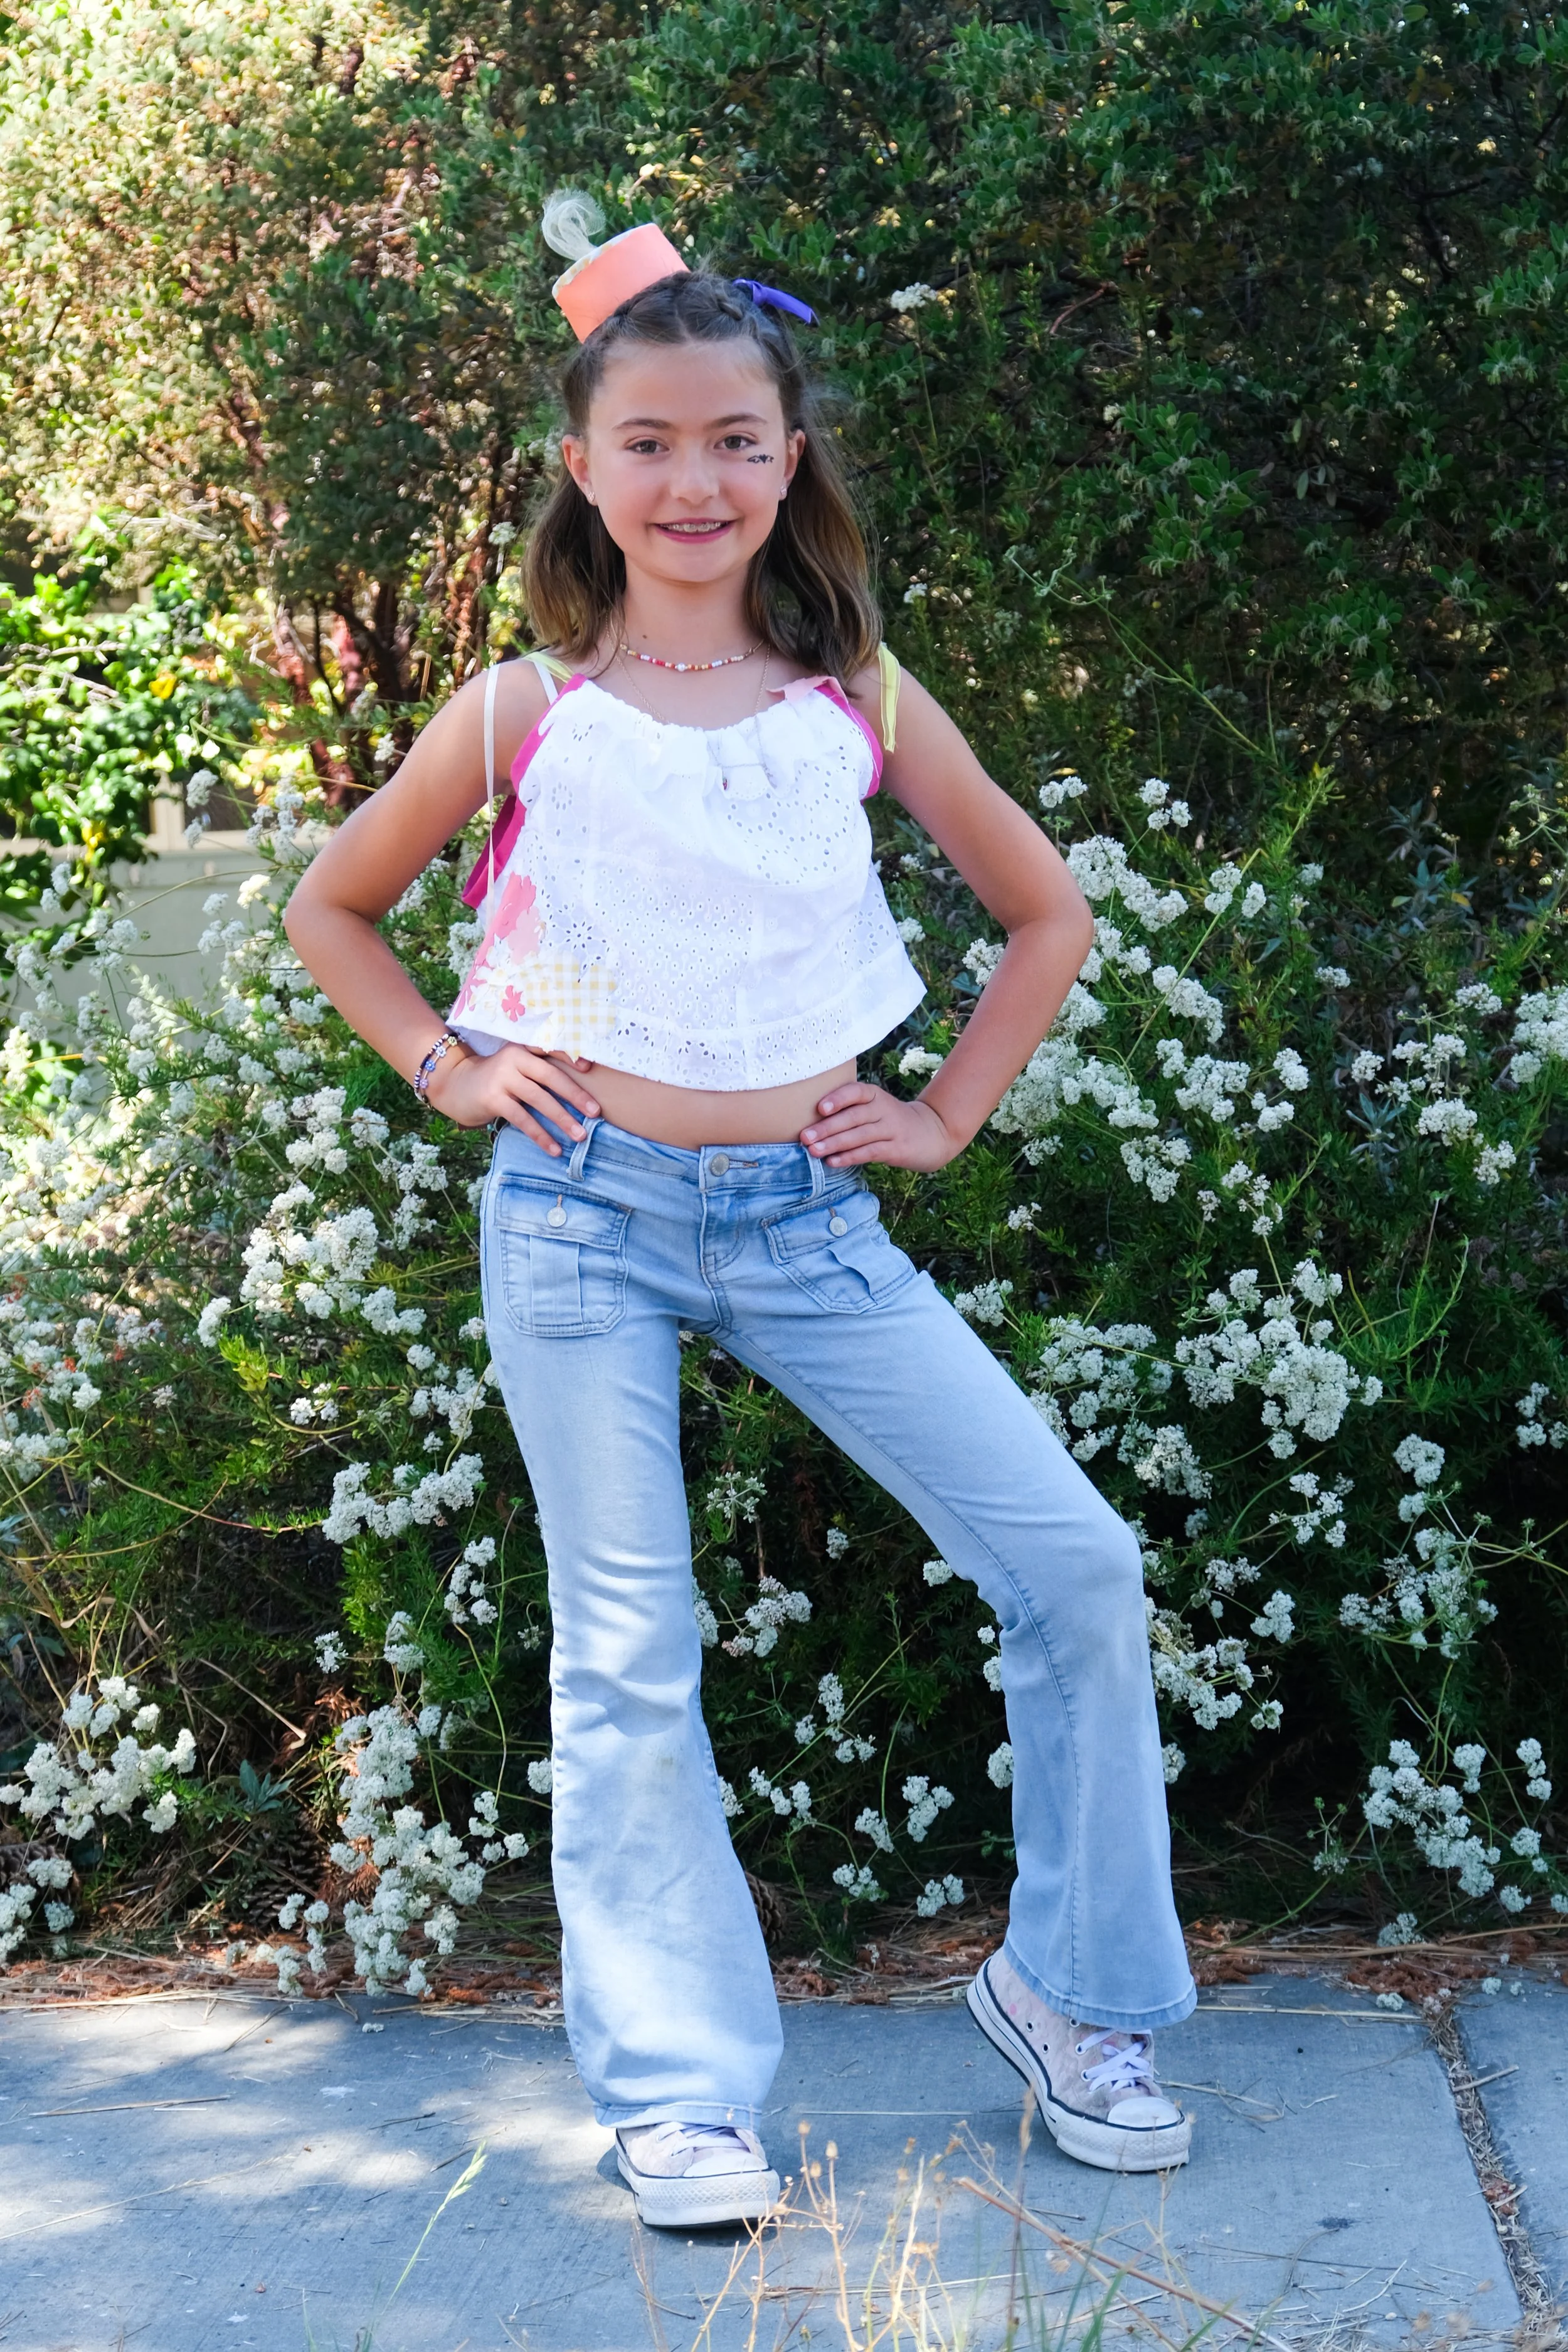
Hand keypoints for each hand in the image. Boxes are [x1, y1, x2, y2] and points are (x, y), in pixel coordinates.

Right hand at [424, 1041, 599, 1152]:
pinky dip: (541, 1136)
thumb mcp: (513, 1066)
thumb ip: (536, 1071)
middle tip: (596, 1112)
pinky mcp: (493, 1099)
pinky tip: (554, 1149)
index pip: (549, 1048)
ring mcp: (502, 1079)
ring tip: (581, 1135)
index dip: (569, 1057)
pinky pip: (523, 1119)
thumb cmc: (493, 1078)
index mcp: (521, 1049)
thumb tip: (576, 1090)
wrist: (453, 1084)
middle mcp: (513, 1059)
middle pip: (550, 1076)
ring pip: (539, 1099)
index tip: (590, 1068)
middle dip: (575, 1095)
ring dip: (563, 1119)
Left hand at [799, 1082, 961, 1171]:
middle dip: (827, 1127)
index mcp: (875, 1095)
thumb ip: (849, 1110)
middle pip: (853, 1117)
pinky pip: (870, 1152)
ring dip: (835, 1144)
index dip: (838, 1099)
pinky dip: (850, 1157)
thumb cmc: (890, 1120)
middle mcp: (883, 1109)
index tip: (819, 1108)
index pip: (855, 1092)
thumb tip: (810, 1123)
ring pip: (860, 1136)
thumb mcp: (874, 1107)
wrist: (932, 1132)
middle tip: (805, 1137)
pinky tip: (833, 1161)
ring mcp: (892, 1129)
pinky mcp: (897, 1149)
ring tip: (814, 1151)